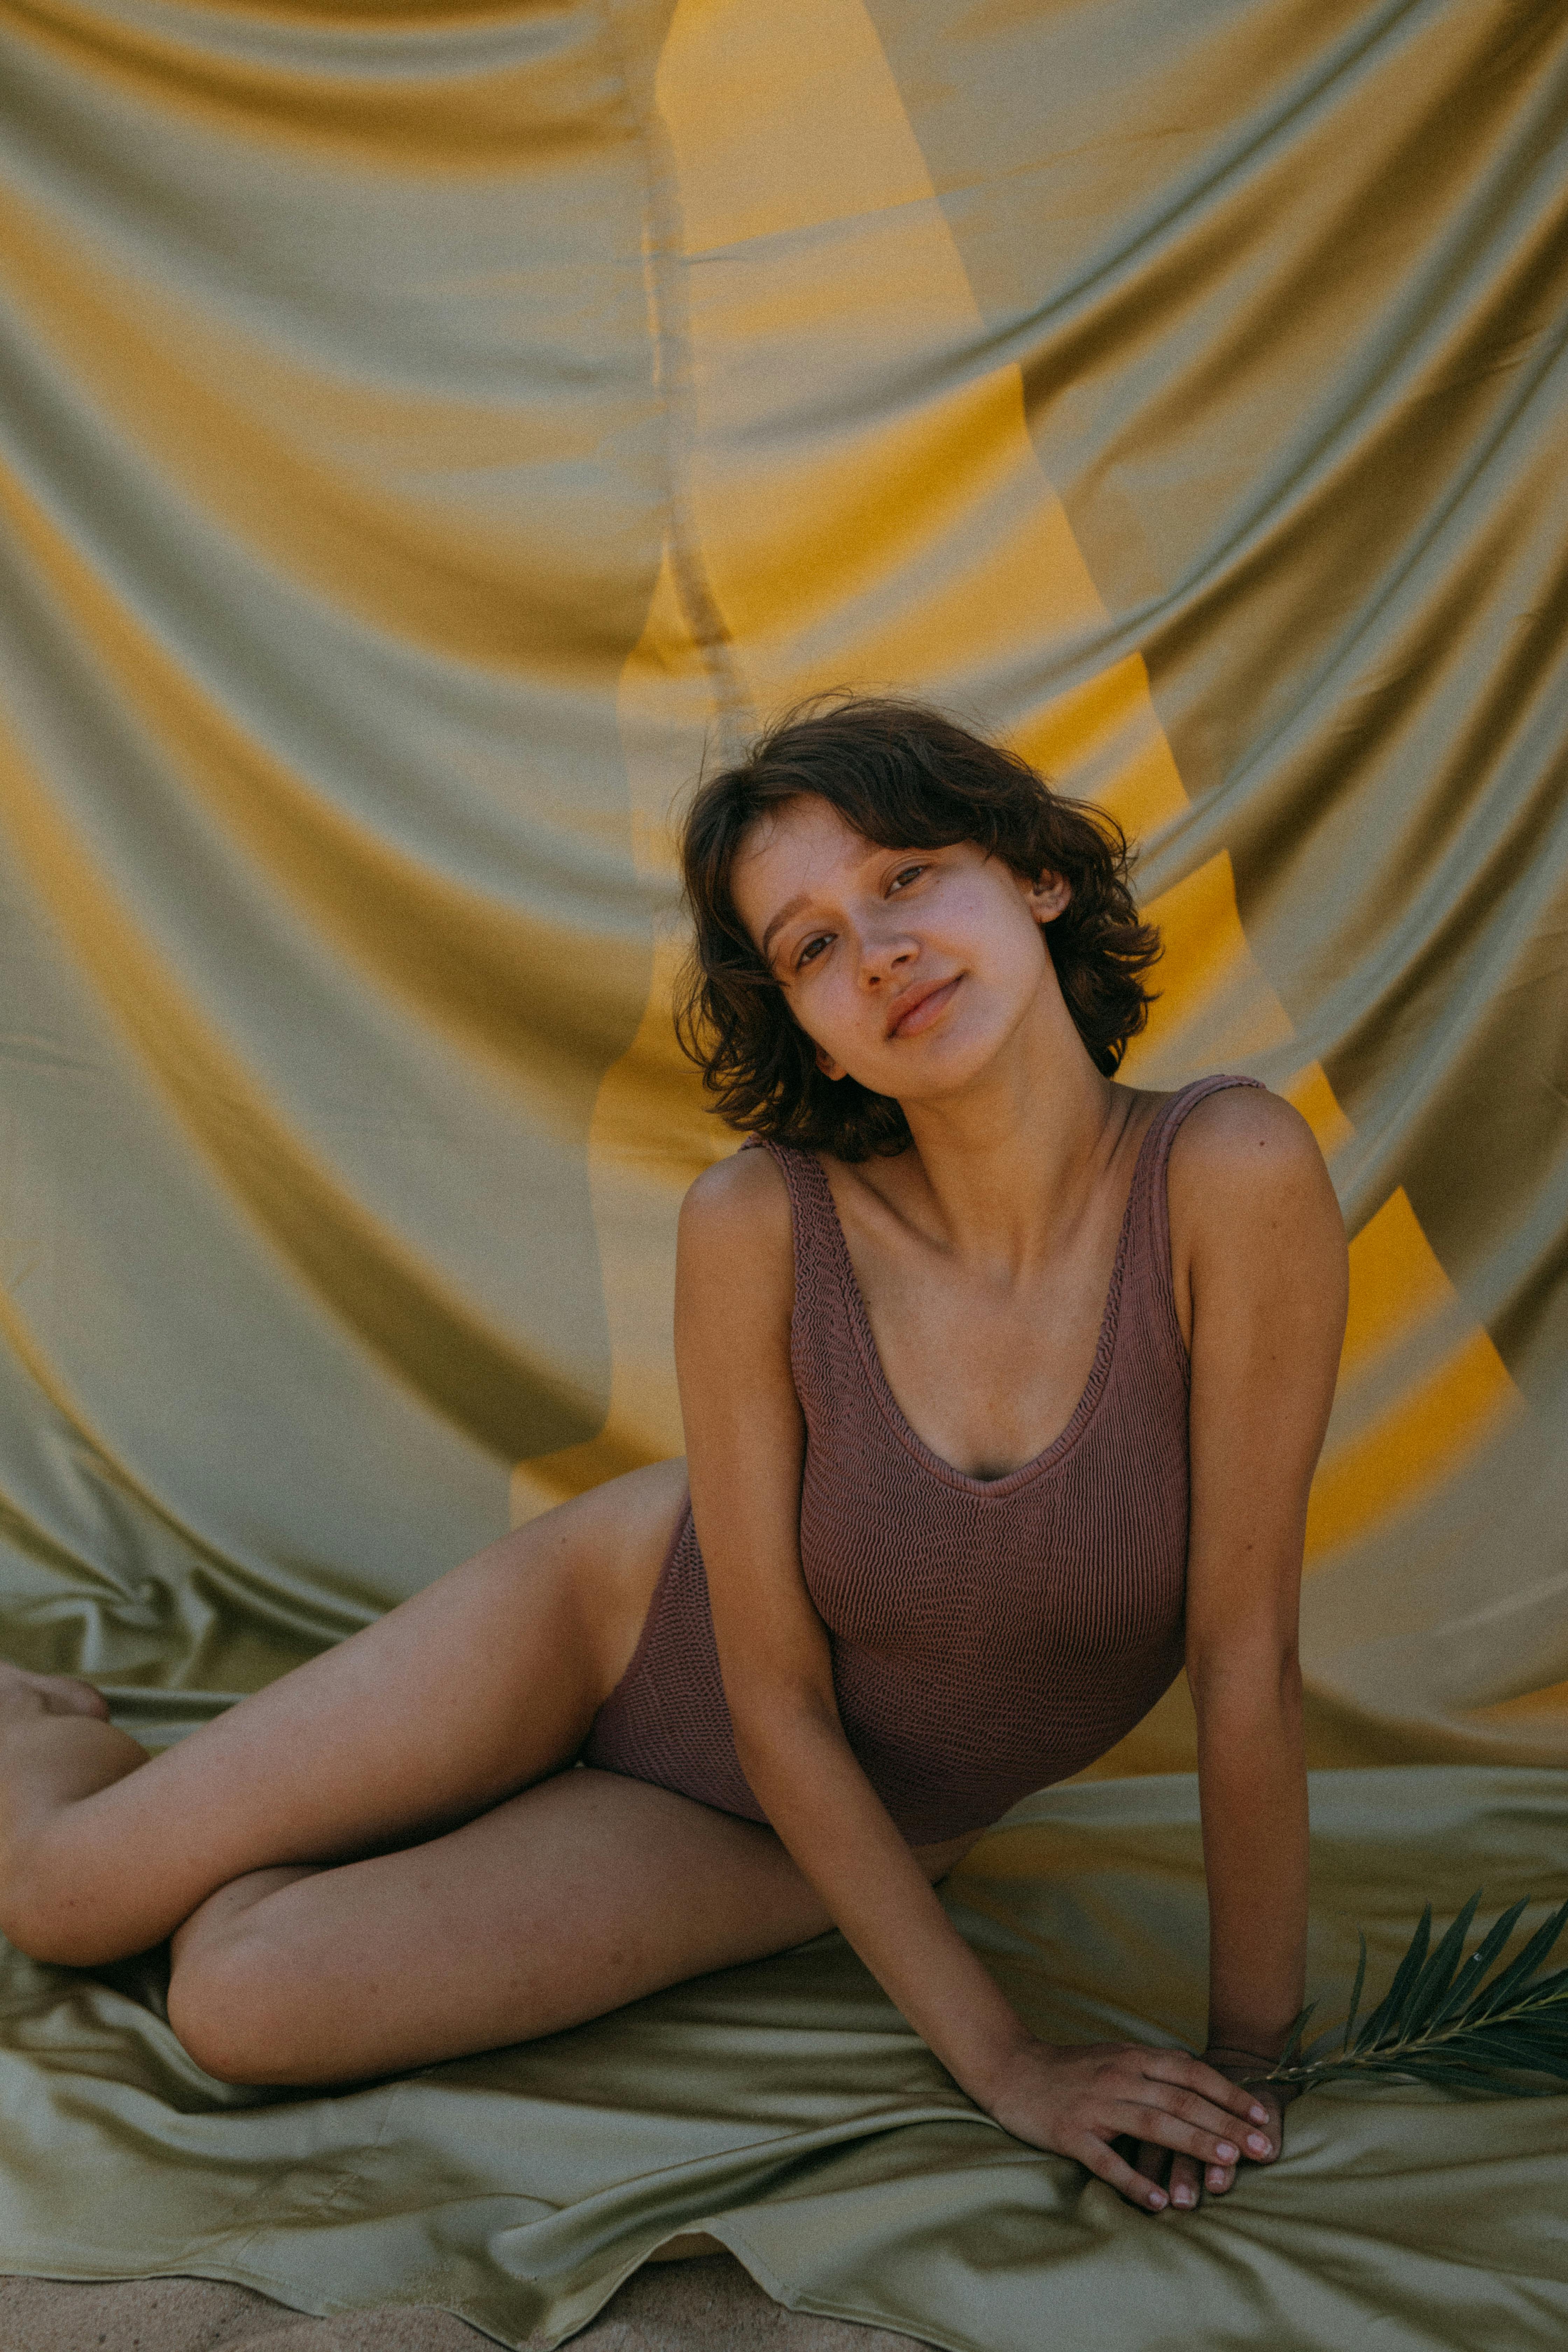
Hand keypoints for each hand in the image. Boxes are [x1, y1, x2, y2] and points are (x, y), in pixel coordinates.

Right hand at [984, 2037, 1280, 2212]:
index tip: (1263, 2116)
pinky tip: (1157, 2202)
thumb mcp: (1116, 2056)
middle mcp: (1118, 2077)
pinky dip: (1133, 2181)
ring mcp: (1094, 2105)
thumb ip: (1154, 2068)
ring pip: (1152, 2124)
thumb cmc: (1071, 2069)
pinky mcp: (1070, 2133)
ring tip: (1227, 2162)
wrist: (1012, 2070)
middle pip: (1181, 2099)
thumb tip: (1202, 2081)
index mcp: (1132, 2058)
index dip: (1229, 2094)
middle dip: (1226, 2123)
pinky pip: (1105, 2160)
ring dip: (1192, 2142)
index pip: (1191, 2073)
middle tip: (1263, 2147)